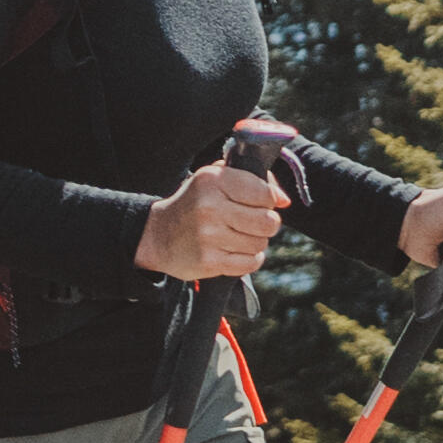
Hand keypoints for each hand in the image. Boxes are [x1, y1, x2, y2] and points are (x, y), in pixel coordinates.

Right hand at [136, 154, 290, 282]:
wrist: (158, 235)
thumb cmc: (195, 203)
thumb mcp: (215, 179)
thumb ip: (252, 180)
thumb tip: (284, 200)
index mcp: (212, 180)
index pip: (263, 192)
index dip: (270, 199)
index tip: (264, 203)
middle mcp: (209, 207)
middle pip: (268, 221)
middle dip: (267, 223)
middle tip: (254, 222)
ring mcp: (208, 236)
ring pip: (260, 243)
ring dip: (255, 242)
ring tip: (238, 236)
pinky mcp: (209, 261)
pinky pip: (251, 263)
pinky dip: (250, 258)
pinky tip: (236, 250)